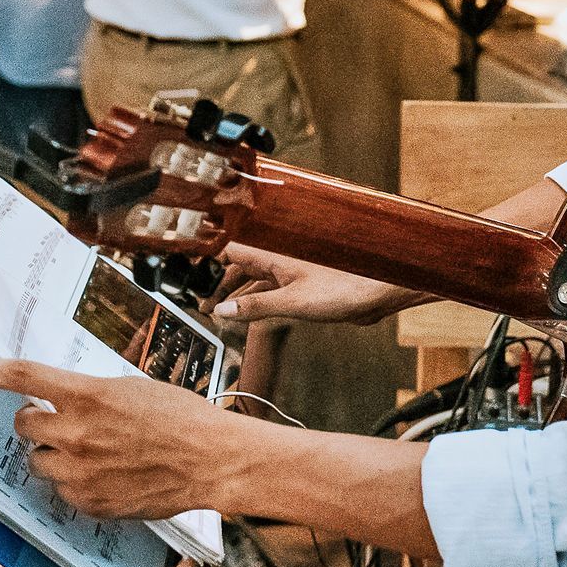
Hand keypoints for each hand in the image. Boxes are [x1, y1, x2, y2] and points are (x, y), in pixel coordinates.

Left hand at [0, 357, 223, 520]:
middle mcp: (76, 434)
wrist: (211, 460)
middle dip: (34, 418)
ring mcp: (80, 473)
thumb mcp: (132, 388)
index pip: (24, 377)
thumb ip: (92, 393)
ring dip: (52, 451)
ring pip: (38, 460)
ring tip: (88, 449)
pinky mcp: (90, 502)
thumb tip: (63, 396)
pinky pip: (63, 489)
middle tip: (53, 417)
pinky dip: (75, 479)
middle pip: (24, 423)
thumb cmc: (181, 416)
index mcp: (88, 395)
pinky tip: (106, 471)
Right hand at [211, 244, 416, 324]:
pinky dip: (254, 302)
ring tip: (216, 312)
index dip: (206, 259)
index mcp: (273, 254)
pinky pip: (269, 291)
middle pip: (237, 266)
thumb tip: (222, 312)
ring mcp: (291, 272)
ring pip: (253, 280)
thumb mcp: (293, 303)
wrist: (380, 291)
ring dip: (235, 295)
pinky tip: (245, 316)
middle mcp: (279, 259)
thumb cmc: (347, 287)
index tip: (186, 269)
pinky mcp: (303, 287)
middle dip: (217, 284)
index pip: (229, 250)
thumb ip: (256, 308)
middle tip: (200, 303)